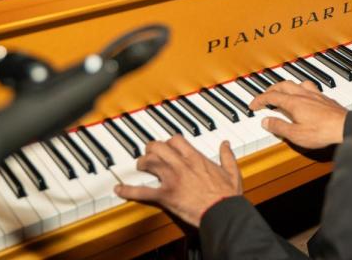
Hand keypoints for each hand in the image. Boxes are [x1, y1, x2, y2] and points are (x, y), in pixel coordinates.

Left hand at [115, 136, 241, 226]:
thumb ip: (227, 156)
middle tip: (150, 154)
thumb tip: (225, 144)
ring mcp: (171, 179)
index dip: (169, 142)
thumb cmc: (227, 195)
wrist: (222, 212)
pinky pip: (142, 191)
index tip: (168, 146)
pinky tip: (119, 189)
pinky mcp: (165, 196)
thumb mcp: (232, 171)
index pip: (176, 140)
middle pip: (158, 147)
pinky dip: (128, 191)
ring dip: (142, 163)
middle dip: (152, 149)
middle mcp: (181, 165)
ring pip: (149, 162)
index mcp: (196, 158)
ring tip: (140, 166)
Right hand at [251, 81, 346, 148]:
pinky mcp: (325, 98)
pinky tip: (304, 97)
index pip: (272, 96)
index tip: (253, 105)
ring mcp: (315, 95)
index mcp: (293, 102)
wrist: (345, 128)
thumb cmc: (321, 132)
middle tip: (265, 97)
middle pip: (283, 85)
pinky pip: (309, 88)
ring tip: (284, 93)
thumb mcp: (295, 134)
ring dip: (287, 86)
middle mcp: (303, 94)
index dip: (260, 99)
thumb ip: (279, 127)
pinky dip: (301, 89)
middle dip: (271, 89)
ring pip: (298, 83)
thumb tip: (266, 121)